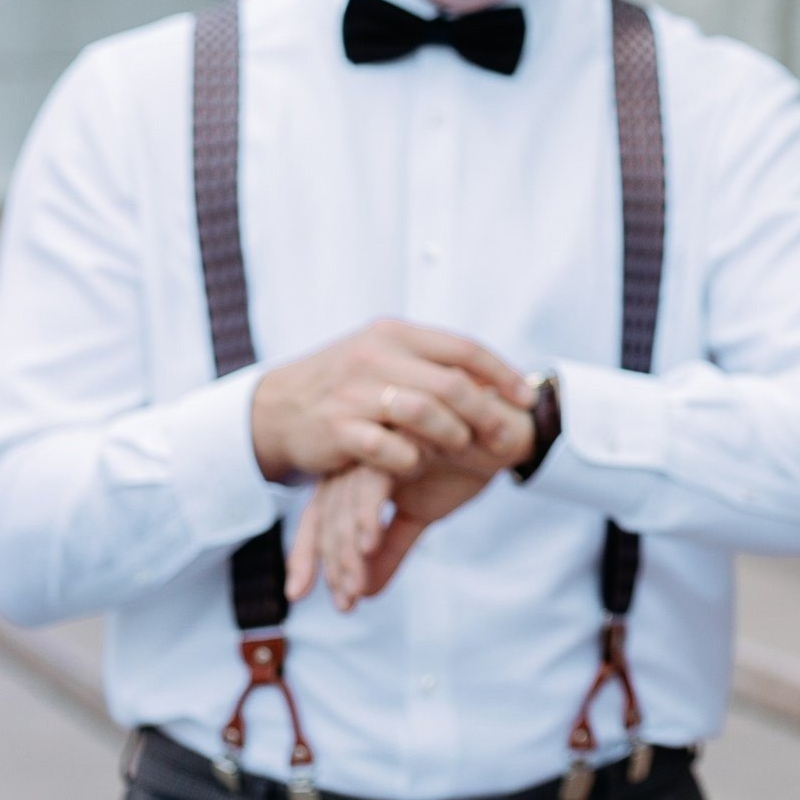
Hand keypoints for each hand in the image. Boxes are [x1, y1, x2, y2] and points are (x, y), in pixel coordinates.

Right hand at [251, 319, 534, 481]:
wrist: (274, 408)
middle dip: (485, 412)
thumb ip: (428, 361)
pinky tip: (417, 465)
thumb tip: (493, 376)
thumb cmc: (345, 384)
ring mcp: (354, 392)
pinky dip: (411, 459)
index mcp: (395, 334)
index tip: (525, 398)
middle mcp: (376, 356)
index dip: (501, 374)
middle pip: (451, 384)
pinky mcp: (336, 428)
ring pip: (425, 413)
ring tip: (463, 447)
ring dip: (452, 434)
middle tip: (504, 436)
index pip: (463, 348)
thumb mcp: (383, 356)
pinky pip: (390, 448)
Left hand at [283, 454, 502, 610]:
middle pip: (329, 509)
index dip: (307, 551)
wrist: (509, 435)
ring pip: (346, 497)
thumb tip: (365, 593)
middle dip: (333, 559)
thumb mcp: (423, 512)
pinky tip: (368, 542)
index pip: (322, 512)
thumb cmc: (463, 465)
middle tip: (344, 601)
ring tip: (353, 584)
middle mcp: (361, 452)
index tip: (299, 592)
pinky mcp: (402, 433)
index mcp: (359, 467)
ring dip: (348, 545)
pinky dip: (367, 511)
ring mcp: (379, 440)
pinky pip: (374, 477)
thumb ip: (392, 547)